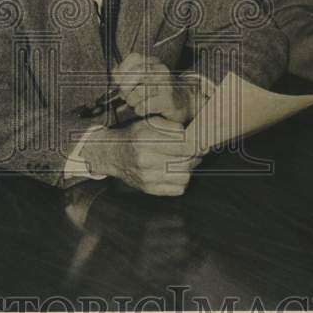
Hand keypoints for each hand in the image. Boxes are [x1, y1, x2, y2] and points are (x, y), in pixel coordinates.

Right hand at [80, 116, 201, 195]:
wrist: (112, 154)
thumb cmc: (134, 136)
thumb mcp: (149, 123)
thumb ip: (171, 127)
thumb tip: (192, 136)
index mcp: (146, 139)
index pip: (183, 146)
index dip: (196, 145)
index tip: (200, 142)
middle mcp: (145, 160)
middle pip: (185, 162)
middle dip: (194, 156)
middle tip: (194, 151)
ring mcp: (147, 177)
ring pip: (184, 176)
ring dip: (188, 169)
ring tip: (184, 161)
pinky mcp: (148, 189)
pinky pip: (177, 189)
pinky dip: (181, 180)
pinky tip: (176, 172)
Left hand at [113, 52, 199, 123]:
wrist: (181, 102)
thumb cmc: (157, 90)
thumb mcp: (143, 77)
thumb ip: (127, 73)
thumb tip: (114, 74)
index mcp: (153, 61)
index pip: (134, 58)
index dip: (122, 70)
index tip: (118, 80)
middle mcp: (161, 70)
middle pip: (136, 74)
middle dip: (126, 87)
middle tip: (125, 94)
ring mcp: (166, 85)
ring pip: (138, 93)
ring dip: (132, 101)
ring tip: (137, 102)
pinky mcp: (167, 101)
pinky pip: (144, 106)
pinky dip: (140, 110)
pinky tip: (145, 108)